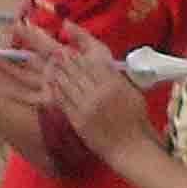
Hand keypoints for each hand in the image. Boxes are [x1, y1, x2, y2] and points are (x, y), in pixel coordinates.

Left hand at [22, 21, 147, 147]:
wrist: (130, 146)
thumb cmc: (135, 119)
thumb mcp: (132, 92)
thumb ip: (115, 76)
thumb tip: (100, 61)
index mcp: (114, 84)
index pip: (90, 60)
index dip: (77, 49)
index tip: (68, 42)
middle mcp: (98, 92)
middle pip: (76, 69)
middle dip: (64, 59)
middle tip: (55, 52)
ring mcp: (86, 106)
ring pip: (66, 82)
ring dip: (57, 71)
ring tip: (51, 64)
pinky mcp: (77, 118)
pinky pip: (63, 99)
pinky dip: (56, 88)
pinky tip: (52, 82)